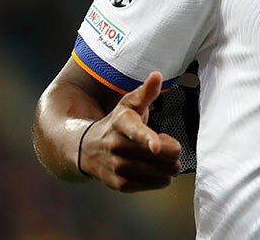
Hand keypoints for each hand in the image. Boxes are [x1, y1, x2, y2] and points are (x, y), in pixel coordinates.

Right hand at [79, 72, 181, 191]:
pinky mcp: (122, 185)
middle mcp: (118, 147)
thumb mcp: (129, 105)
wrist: (86, 150)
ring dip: (168, 164)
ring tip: (154, 156)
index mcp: (122, 124)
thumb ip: (146, 92)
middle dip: (173, 148)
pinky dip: (161, 176)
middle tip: (161, 144)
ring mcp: (119, 168)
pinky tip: (149, 168)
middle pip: (167, 154)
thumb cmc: (116, 123)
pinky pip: (160, 183)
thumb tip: (157, 75)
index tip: (155, 146)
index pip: (137, 131)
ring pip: (166, 171)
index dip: (147, 138)